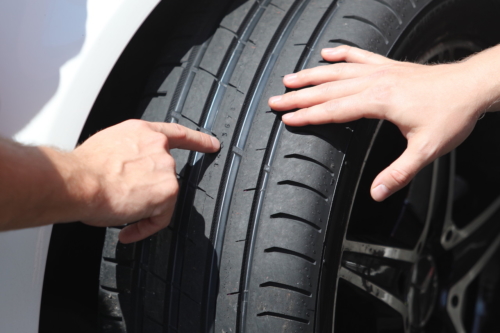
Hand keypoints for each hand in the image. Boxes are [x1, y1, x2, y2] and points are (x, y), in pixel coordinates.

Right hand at [72, 120, 219, 242]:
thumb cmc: (82, 169)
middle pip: (164, 175)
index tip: (212, 144)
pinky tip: (128, 230)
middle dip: (147, 190)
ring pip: (162, 197)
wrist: (78, 181)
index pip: (177, 133)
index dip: (197, 140)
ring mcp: (166, 168)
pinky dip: (145, 228)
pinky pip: (160, 218)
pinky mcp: (168, 190)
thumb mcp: (107, 148)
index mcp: (142, 133)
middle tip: (123, 199)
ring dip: (143, 209)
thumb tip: (125, 173)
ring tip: (117, 211)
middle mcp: (158, 146)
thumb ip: (127, 155)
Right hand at [269, 45, 499, 200]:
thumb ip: (399, 173)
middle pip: (327, 89)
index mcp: (378, 101)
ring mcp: (381, 71)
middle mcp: (375, 82)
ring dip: (311, 75)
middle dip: (299, 96)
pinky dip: (341, 54)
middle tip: (275, 101)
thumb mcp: (426, 150)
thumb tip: (376, 193)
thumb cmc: (451, 114)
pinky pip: (358, 56)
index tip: (287, 119)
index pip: (333, 109)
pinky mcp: (389, 66)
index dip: (308, 116)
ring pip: (337, 71)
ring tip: (289, 79)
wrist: (472, 86)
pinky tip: (327, 53)